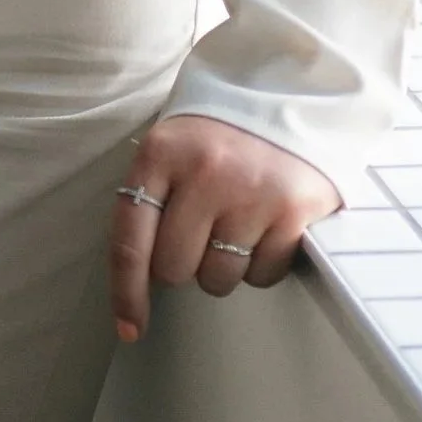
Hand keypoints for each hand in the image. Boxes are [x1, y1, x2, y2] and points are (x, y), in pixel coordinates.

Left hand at [108, 113, 339, 343]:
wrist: (287, 93)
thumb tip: (140, 286)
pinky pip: (264, 274)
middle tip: (204, 232)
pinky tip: (268, 225)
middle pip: (175, 269)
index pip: (130, 240)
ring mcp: (251, 191)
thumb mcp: (172, 151)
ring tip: (239, 221)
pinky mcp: (294, 209)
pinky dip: (263, 262)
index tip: (130, 328)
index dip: (127, 292)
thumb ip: (152, 204)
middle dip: (186, 263)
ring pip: (220, 279)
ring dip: (226, 265)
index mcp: (161, 154)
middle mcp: (205, 172)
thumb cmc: (219, 136)